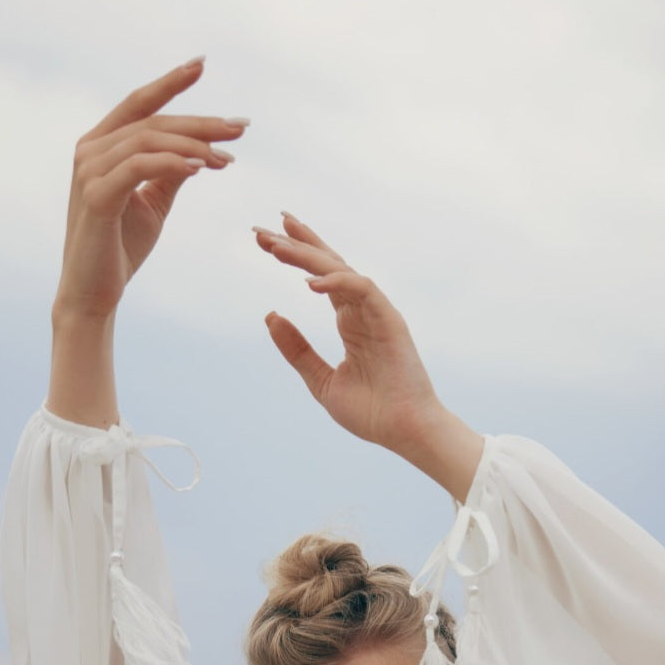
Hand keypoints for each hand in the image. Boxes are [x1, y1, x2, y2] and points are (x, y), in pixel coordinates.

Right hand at [53, 59, 247, 323]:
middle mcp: (90, 149)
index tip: (202, 65)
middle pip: (153, 122)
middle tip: (240, 127)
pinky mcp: (96, 195)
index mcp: (100, 145)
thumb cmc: (122, 249)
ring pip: (149, 141)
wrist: (94, 294)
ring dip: (194, 146)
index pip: (139, 103)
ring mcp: (89, 170)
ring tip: (228, 158)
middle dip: (200, 122)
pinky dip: (172, 163)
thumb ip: (171, 171)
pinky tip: (201, 167)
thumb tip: (201, 149)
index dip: (170, 83)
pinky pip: (140, 167)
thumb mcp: (154, 203)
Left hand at [256, 216, 483, 498]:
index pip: (321, 277)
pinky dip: (337, 282)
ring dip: (307, 256)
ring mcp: (377, 312)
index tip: (266, 239)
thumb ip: (297, 350)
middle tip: (261, 232)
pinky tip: (309, 283)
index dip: (296, 254)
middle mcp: (363, 310)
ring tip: (274, 248)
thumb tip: (270, 316)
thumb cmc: (371, 412)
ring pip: (340, 270)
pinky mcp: (390, 319)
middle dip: (295, 244)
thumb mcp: (321, 380)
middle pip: (328, 264)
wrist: (403, 432)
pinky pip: (362, 288)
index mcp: (350, 321)